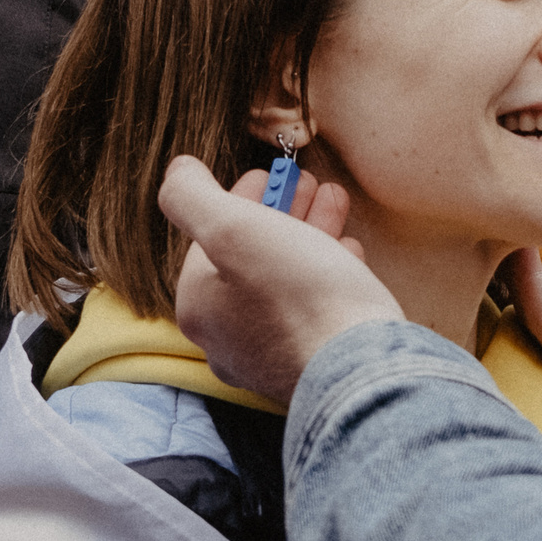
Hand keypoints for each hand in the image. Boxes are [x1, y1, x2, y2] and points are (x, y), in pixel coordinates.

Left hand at [159, 157, 403, 406]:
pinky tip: (348, 250)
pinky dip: (328, 271)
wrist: (364, 369)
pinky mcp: (315, 364)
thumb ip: (192, 196)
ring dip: (309, 234)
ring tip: (333, 202)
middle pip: (251, 258)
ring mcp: (273, 357)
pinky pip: (314, 308)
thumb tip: (177, 172)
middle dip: (281, 212)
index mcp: (199, 309)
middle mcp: (228, 340)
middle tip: (306, 183)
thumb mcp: (232, 229)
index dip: (241, 198)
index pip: (211, 239)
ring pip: (286, 280)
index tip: (268, 174)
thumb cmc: (299, 298)